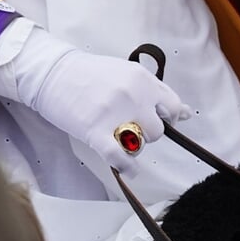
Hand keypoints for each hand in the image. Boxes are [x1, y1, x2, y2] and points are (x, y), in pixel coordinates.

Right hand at [28, 46, 191, 170]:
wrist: (53, 73)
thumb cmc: (88, 72)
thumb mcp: (125, 72)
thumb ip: (155, 92)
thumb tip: (187, 113)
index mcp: (142, 79)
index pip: (172, 106)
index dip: (167, 118)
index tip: (157, 120)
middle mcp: (133, 95)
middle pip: (157, 131)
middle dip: (146, 133)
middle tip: (129, 128)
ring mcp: (115, 114)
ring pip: (141, 145)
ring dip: (133, 147)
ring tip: (118, 138)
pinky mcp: (96, 131)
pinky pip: (120, 158)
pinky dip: (127, 167)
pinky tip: (127, 168)